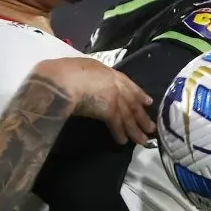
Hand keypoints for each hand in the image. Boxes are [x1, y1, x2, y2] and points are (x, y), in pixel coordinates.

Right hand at [33, 57, 154, 144]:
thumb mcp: (78, 68)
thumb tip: (88, 85)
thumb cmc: (62, 72)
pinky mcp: (108, 110)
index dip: (138, 94)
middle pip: (132, 101)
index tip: (147, 102)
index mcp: (106, 71)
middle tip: (151, 127)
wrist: (60, 79)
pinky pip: (116, 124)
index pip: (127, 83)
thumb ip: (88, 77)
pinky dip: (120, 133)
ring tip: (142, 141)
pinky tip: (122, 142)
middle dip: (142, 115)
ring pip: (128, 115)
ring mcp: (113, 96)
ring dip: (135, 129)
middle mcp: (113, 82)